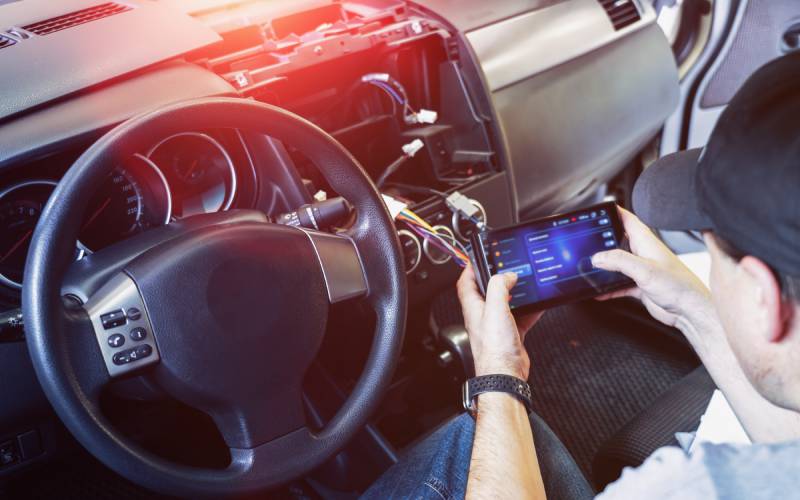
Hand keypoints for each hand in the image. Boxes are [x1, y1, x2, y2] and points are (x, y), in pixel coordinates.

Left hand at [457, 265, 542, 379]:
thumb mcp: (495, 309)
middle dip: (496, 279)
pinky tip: (537, 305)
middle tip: (506, 268)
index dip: (470, 268)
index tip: (479, 258)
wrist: (505, 375)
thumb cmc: (494, 349)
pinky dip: (529, 310)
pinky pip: (520, 317)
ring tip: (524, 283)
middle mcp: (483, 316)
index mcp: (474, 308)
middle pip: (487, 291)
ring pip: (505, 303)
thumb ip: (499, 287)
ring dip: (514, 293)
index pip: (466, 283)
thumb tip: (507, 275)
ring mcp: (497, 326)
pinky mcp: (511, 334)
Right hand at [591, 207, 713, 337]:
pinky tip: (599, 291)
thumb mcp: (645, 270)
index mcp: (647, 242)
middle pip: (619, 241)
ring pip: (617, 264)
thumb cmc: (680, 287)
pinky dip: (608, 287)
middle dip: (603, 240)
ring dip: (604, 266)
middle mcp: (644, 254)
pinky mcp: (641, 286)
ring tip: (588, 267)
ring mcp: (642, 271)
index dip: (614, 212)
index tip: (600, 210)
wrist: (691, 312)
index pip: (628, 220)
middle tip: (587, 241)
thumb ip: (620, 261)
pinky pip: (619, 284)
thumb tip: (598, 256)